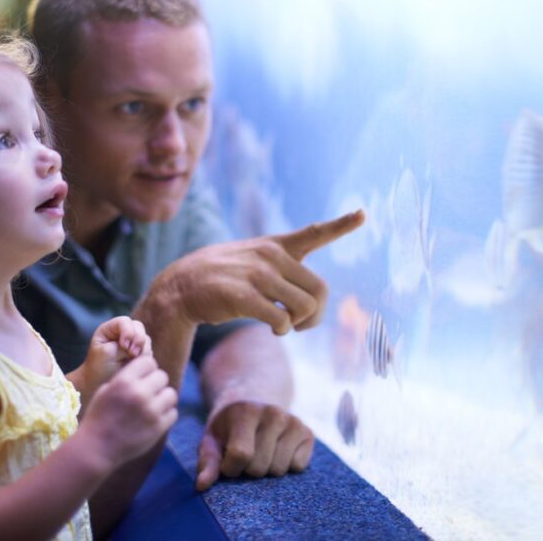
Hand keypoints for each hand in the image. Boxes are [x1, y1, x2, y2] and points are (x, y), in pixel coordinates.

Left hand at [73, 317, 151, 401]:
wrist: (98, 386)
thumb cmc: (98, 368)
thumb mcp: (107, 352)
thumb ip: (124, 344)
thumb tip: (142, 346)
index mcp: (109, 329)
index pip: (124, 322)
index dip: (128, 332)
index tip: (124, 346)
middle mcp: (122, 333)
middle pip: (138, 327)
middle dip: (138, 340)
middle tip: (132, 354)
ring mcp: (131, 343)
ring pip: (146, 339)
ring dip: (142, 350)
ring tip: (132, 361)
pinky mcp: (139, 354)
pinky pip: (148, 351)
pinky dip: (145, 357)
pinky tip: (136, 365)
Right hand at [78, 355, 177, 468]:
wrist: (96, 448)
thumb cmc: (99, 417)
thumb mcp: (106, 390)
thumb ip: (126, 378)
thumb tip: (146, 371)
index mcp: (124, 381)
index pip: (149, 361)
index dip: (146, 369)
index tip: (143, 377)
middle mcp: (139, 393)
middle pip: (163, 376)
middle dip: (155, 383)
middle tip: (148, 392)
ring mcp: (151, 411)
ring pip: (171, 394)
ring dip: (164, 398)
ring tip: (154, 405)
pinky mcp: (158, 427)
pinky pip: (173, 413)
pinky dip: (166, 415)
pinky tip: (154, 418)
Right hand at [156, 209, 365, 334]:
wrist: (179, 287)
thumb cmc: (220, 277)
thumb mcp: (250, 258)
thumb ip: (280, 267)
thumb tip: (312, 297)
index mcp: (275, 245)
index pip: (314, 233)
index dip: (341, 224)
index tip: (363, 213)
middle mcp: (269, 256)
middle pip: (320, 289)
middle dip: (317, 312)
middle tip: (301, 323)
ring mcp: (257, 275)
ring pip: (305, 306)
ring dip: (299, 323)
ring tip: (283, 326)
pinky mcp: (244, 296)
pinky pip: (282, 319)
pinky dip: (282, 329)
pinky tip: (272, 328)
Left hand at [195, 400, 313, 491]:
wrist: (253, 399)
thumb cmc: (228, 426)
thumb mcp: (212, 439)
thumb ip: (207, 461)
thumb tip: (202, 485)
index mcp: (246, 411)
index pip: (241, 455)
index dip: (231, 468)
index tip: (227, 462)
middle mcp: (273, 413)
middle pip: (260, 467)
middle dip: (248, 470)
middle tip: (246, 454)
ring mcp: (293, 421)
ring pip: (279, 470)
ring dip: (267, 469)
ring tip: (261, 451)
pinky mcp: (308, 432)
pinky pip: (298, 467)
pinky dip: (287, 466)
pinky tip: (277, 450)